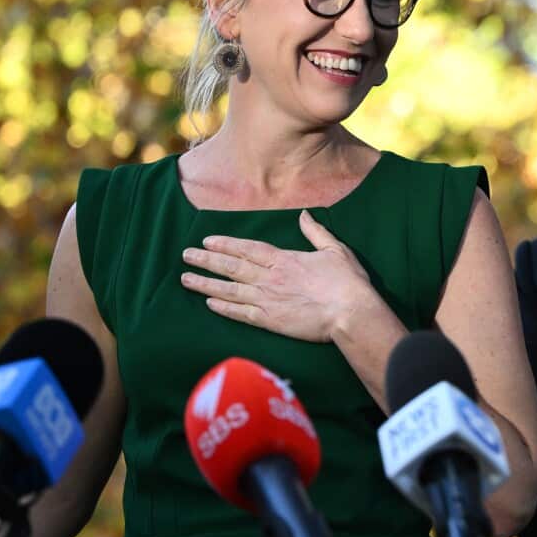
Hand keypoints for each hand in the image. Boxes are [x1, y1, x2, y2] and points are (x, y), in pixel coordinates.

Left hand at [179, 210, 378, 342]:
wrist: (351, 313)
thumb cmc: (347, 282)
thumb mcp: (334, 249)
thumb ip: (316, 232)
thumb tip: (304, 215)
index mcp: (284, 259)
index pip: (247, 249)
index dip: (225, 244)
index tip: (207, 241)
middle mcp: (270, 277)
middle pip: (231, 267)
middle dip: (206, 260)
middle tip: (186, 256)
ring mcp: (267, 299)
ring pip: (229, 290)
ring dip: (206, 283)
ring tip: (186, 279)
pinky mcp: (270, 321)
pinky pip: (240, 313)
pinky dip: (223, 308)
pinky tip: (209, 304)